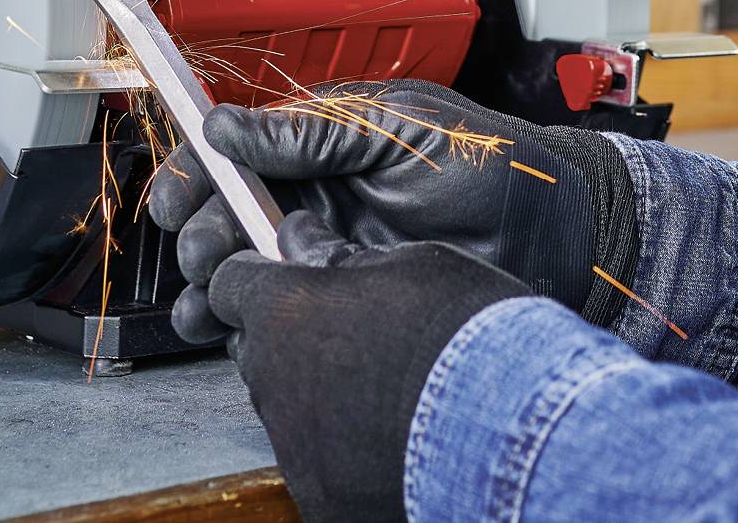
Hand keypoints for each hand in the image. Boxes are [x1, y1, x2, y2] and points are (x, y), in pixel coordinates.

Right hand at [147, 78, 635, 344]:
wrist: (549, 232)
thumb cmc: (486, 162)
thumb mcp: (397, 131)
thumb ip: (314, 131)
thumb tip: (228, 124)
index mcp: (325, 136)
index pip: (240, 148)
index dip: (198, 172)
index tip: (172, 199)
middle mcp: (318, 189)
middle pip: (231, 211)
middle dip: (203, 232)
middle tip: (204, 253)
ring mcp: (329, 245)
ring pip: (247, 265)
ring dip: (214, 283)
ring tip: (204, 303)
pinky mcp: (345, 297)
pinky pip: (282, 310)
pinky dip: (250, 322)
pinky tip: (234, 332)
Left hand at [210, 210, 527, 522]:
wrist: (507, 429)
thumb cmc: (464, 330)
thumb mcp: (412, 264)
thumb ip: (343, 257)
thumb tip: (303, 242)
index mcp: (286, 310)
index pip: (230, 285)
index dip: (255, 275)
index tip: (282, 275)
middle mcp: (273, 379)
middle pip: (257, 349)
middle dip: (288, 336)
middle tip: (347, 328)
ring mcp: (294, 447)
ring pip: (285, 407)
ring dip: (316, 391)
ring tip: (380, 384)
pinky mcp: (322, 501)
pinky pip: (316, 462)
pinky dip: (341, 446)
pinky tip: (389, 432)